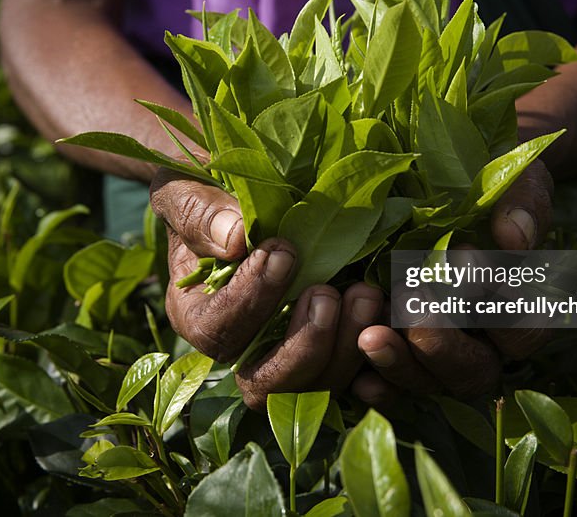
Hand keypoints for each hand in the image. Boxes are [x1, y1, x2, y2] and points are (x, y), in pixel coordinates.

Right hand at [150, 169, 384, 409]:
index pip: (218, 330)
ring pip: (313, 387)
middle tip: (328, 293)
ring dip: (344, 349)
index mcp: (197, 313)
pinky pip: (352, 376)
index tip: (283, 252)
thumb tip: (236, 238)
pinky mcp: (329, 349)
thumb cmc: (205, 190)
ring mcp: (286, 354)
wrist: (239, 189)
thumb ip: (200, 212)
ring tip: (366, 295)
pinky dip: (373, 361)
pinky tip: (389, 321)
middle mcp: (239, 347)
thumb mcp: (188, 188)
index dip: (252, 299)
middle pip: (264, 383)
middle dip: (303, 345)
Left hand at [353, 161, 554, 405]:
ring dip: (401, 365)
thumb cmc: (488, 174)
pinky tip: (357, 376)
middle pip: (474, 372)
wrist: (443, 169)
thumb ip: (524, 201)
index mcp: (519, 305)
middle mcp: (480, 341)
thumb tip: (514, 236)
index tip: (469, 266)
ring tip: (370, 336)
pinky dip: (377, 386)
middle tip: (412, 301)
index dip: (502, 310)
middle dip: (444, 346)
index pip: (524, 330)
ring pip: (428, 383)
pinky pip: (389, 389)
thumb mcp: (514, 175)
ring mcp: (435, 354)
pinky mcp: (394, 352)